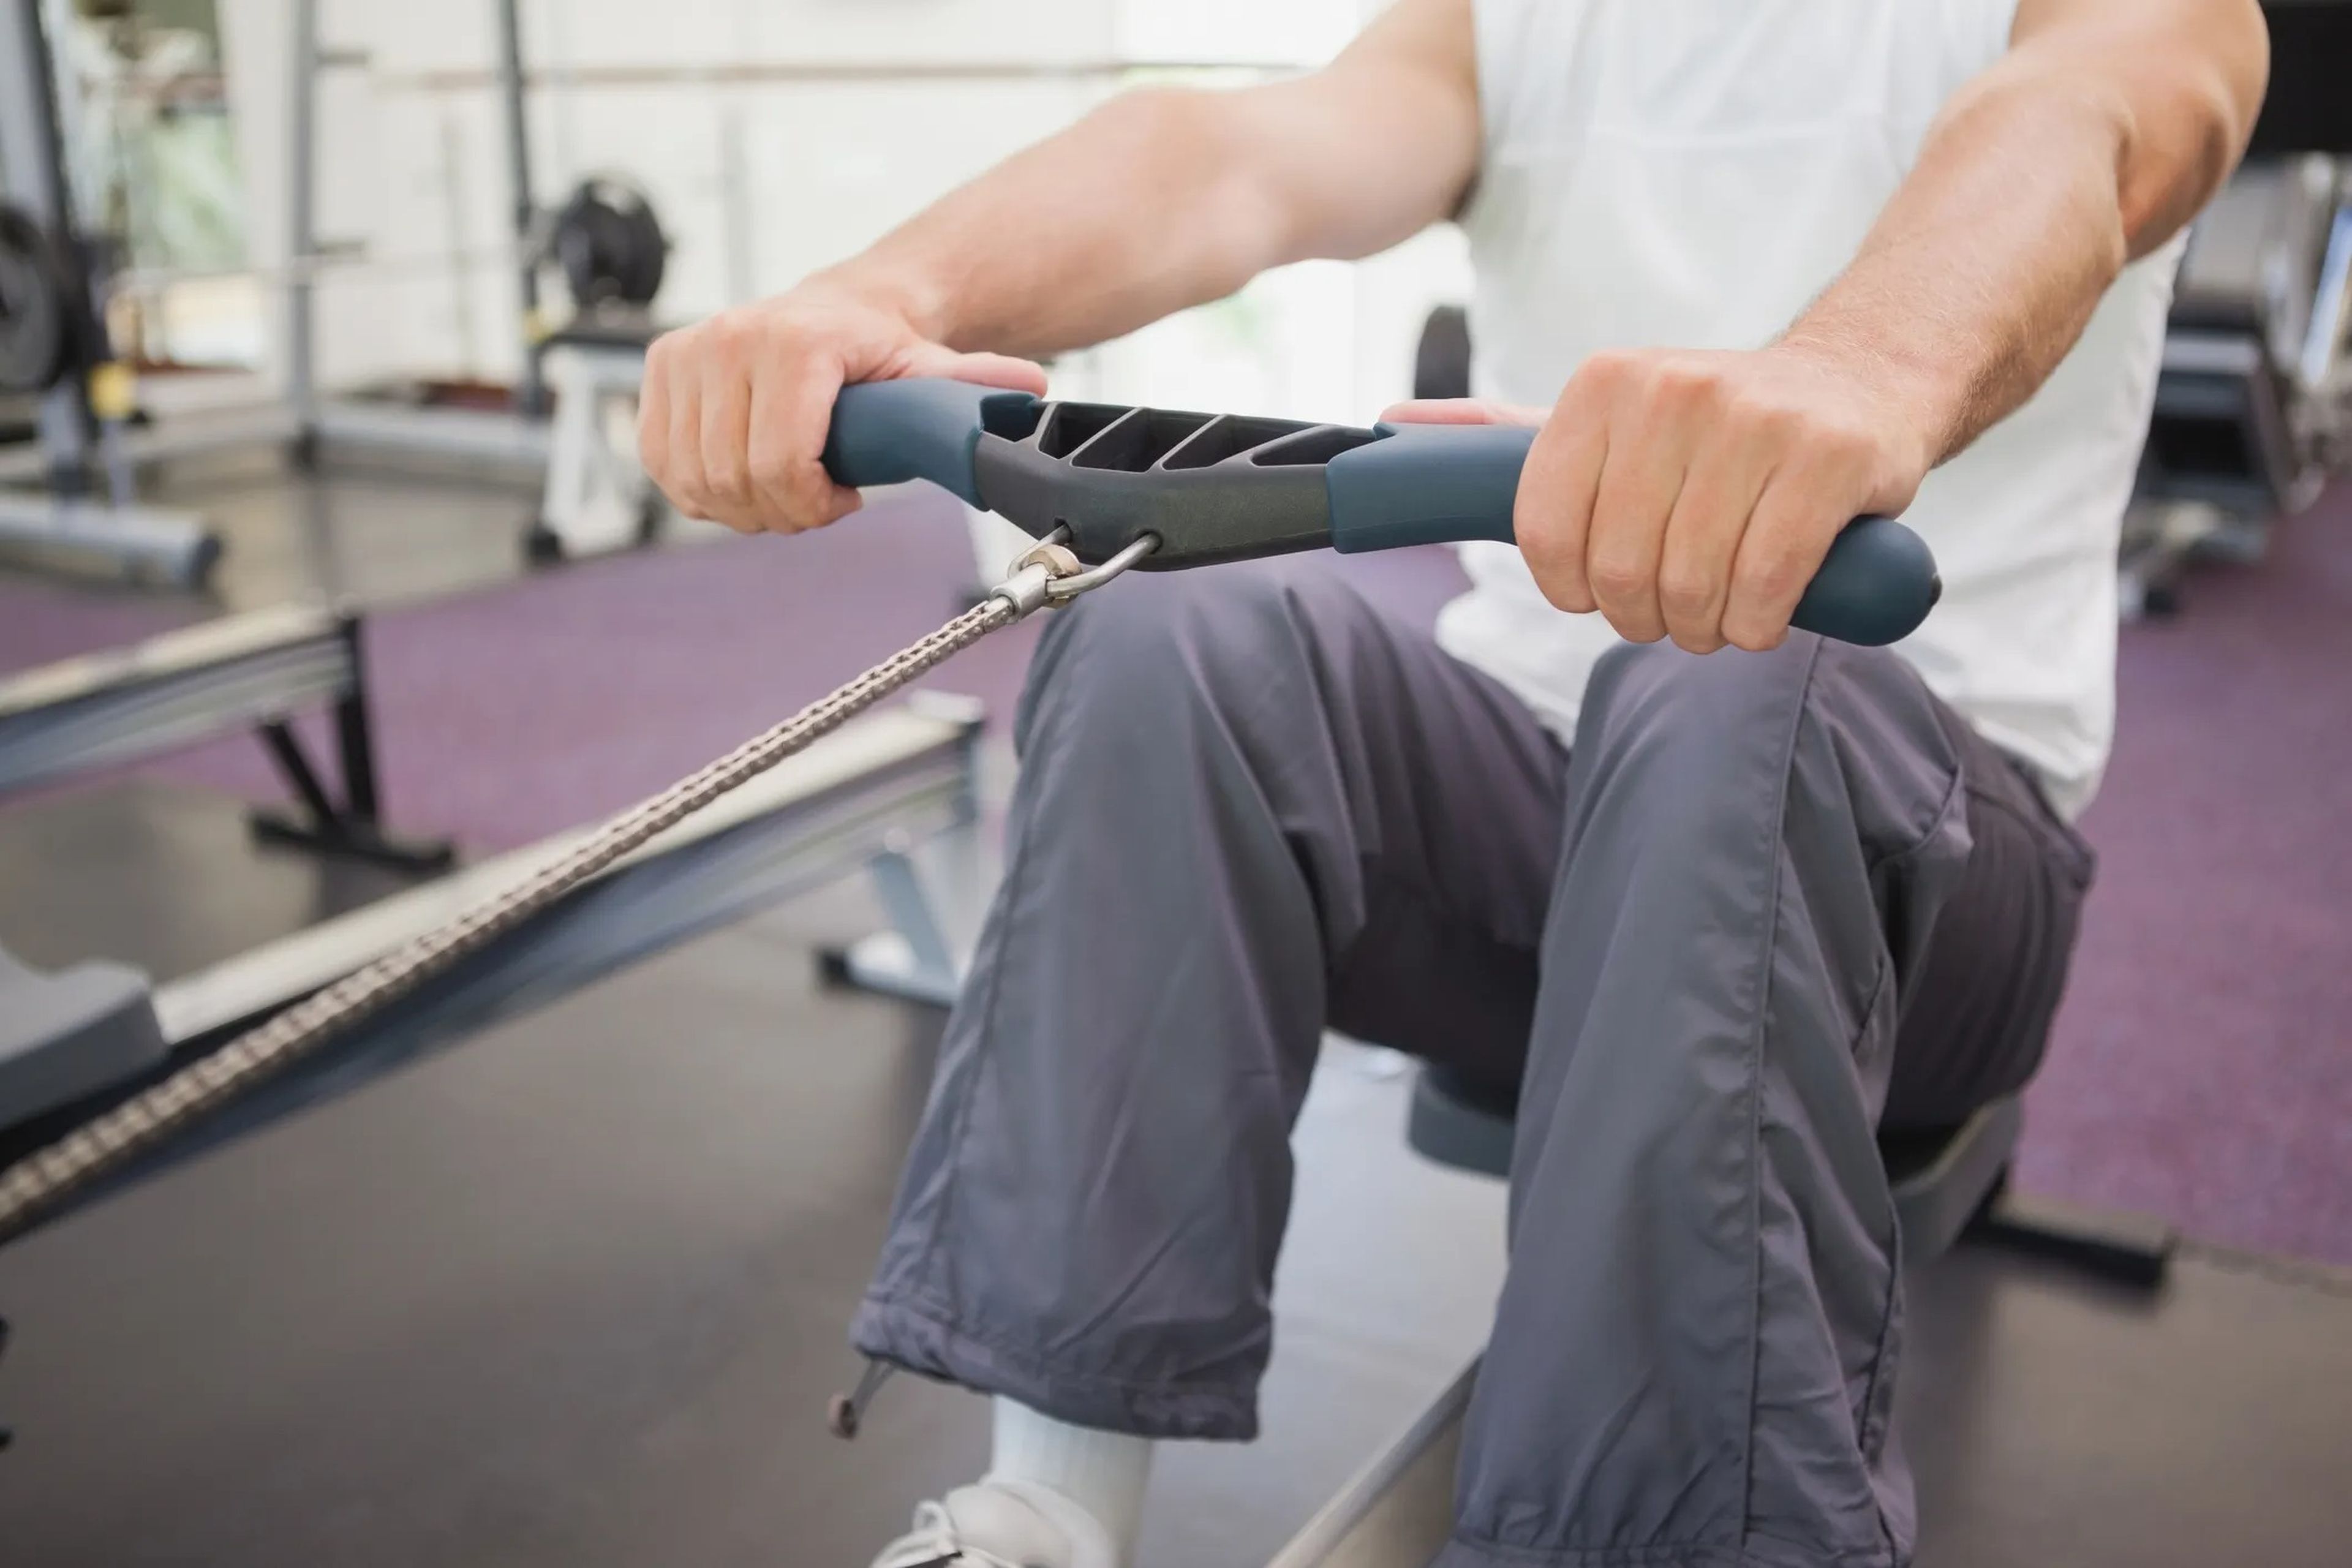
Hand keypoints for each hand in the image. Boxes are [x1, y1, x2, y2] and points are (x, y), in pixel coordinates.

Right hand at [638, 285, 1046, 534]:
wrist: (839, 309)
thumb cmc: (881, 350)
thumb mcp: (931, 370)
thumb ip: (973, 388)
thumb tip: (1030, 394)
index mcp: (795, 342)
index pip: (779, 465)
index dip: (810, 505)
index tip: (842, 500)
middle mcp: (730, 339)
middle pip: (736, 480)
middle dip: (780, 511)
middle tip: (817, 502)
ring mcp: (687, 354)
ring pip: (695, 478)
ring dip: (740, 505)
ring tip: (785, 488)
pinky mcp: (660, 372)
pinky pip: (663, 463)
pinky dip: (700, 489)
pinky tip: (743, 478)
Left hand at [1384, 345, 1934, 651]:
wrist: (1860, 383)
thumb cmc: (1715, 429)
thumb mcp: (1605, 419)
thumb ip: (1502, 437)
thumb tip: (1388, 429)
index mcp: (1603, 384)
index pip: (1546, 532)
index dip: (1571, 588)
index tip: (1599, 589)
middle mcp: (1673, 390)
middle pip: (1619, 570)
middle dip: (1643, 617)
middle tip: (1672, 608)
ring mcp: (1757, 420)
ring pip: (1691, 585)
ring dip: (1703, 627)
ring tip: (1720, 607)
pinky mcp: (1830, 458)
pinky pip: (1765, 585)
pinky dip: (1758, 624)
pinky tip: (1765, 610)